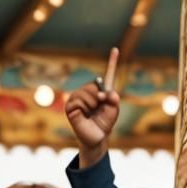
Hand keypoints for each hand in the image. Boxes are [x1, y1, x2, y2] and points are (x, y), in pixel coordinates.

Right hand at [65, 48, 120, 166]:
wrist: (96, 138)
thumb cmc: (104, 124)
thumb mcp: (113, 112)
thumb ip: (114, 101)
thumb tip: (109, 93)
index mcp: (101, 91)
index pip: (108, 75)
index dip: (112, 62)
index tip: (116, 49)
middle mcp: (89, 91)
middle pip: (95, 84)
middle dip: (100, 97)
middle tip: (100, 107)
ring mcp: (78, 97)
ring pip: (87, 92)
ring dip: (92, 104)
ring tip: (91, 112)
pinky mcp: (70, 105)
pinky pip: (79, 100)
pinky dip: (84, 107)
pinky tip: (84, 114)